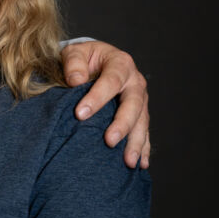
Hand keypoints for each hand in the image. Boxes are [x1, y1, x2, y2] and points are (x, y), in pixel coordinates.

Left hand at [61, 41, 149, 168]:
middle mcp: (134, 81)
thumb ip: (74, 63)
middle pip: (133, 104)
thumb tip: (76, 80)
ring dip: (136, 142)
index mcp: (120, 63)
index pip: (111, 81)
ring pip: (142, 121)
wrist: (96, 61)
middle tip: (109, 141)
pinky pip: (144, 132)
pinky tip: (140, 164)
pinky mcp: (140, 113)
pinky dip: (143, 148)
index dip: (97, 98)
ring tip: (129, 162)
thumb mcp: (75, 53)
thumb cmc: (83, 58)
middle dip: (122, 124)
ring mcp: (140, 99)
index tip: (80, 114)